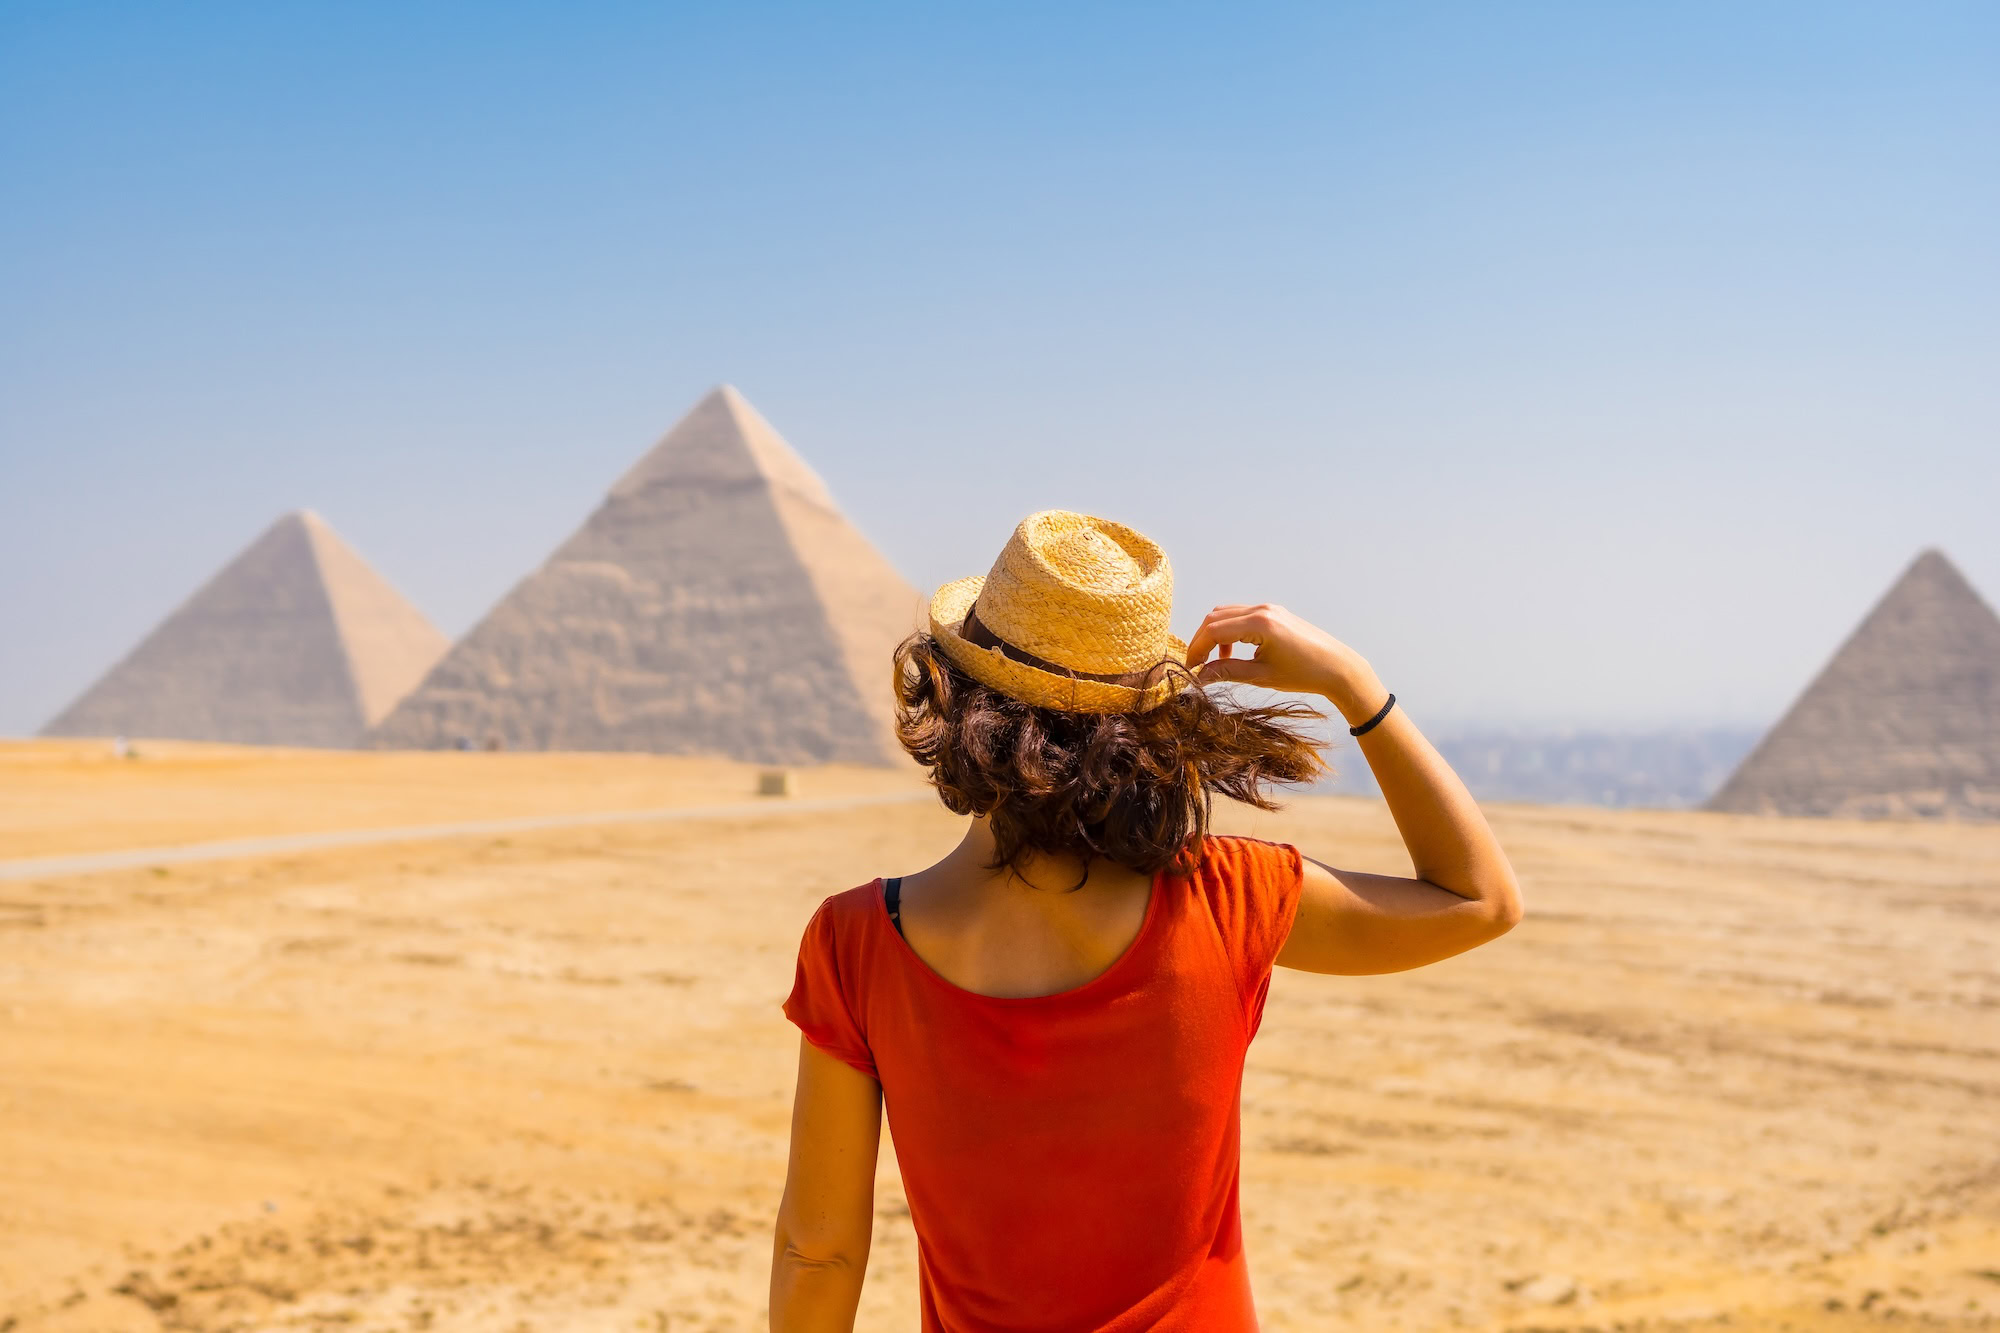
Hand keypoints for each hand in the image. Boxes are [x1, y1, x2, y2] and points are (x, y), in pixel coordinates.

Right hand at [1185, 604, 1387, 725]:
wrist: (1338, 668)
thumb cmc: (1304, 674)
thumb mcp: (1261, 676)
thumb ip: (1228, 672)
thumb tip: (1200, 676)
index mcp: (1259, 624)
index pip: (1214, 630)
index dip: (1196, 649)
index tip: (1190, 669)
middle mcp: (1262, 610)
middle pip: (1216, 618)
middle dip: (1201, 640)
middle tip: (1196, 665)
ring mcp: (1269, 609)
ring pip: (1227, 614)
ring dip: (1215, 635)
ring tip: (1214, 662)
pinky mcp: (1274, 614)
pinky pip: (1242, 617)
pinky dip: (1230, 632)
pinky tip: (1233, 654)